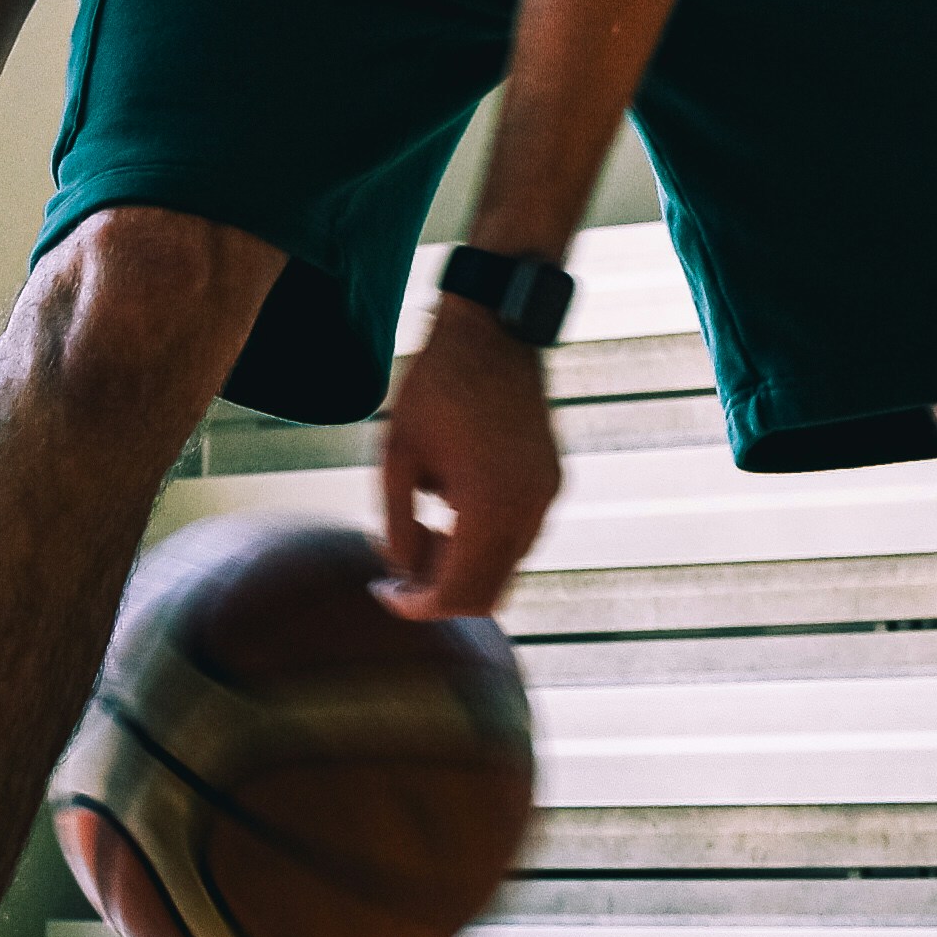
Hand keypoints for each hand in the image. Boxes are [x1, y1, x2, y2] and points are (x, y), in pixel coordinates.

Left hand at [373, 295, 561, 620]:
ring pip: (506, 568)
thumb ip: (396, 524)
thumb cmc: (436, 387)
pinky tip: (452, 508)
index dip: (415, 605)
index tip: (384, 591)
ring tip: (423, 529)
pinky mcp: (552, 481)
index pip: (456, 594)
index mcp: (489, 509)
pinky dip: (486, 541)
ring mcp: (546, 496)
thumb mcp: (397, 457)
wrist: (493, 331)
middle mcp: (528, 511)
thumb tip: (401, 571)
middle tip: (399, 568)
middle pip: (487, 594)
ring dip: (464, 566)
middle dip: (440, 591)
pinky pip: (519, 535)